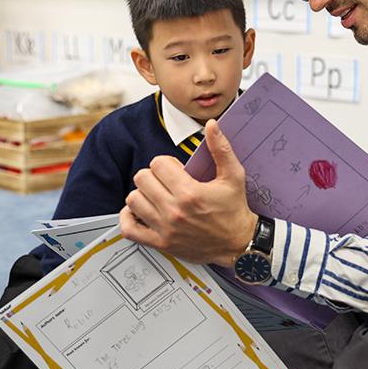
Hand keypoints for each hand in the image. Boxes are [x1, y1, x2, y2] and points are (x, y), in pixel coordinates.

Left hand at [120, 119, 256, 266]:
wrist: (238, 243)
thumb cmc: (234, 210)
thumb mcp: (233, 176)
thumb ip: (220, 148)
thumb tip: (212, 126)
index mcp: (190, 193)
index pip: (157, 164)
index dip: (165, 162)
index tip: (175, 170)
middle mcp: (174, 211)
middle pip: (142, 179)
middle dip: (153, 176)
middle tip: (166, 182)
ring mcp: (165, 229)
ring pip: (133, 200)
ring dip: (142, 194)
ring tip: (156, 196)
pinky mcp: (160, 243)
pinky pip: (129, 228)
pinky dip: (129, 217)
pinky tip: (141, 211)